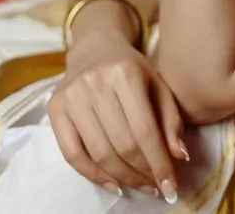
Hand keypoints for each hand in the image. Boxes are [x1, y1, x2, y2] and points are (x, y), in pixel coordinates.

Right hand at [49, 32, 187, 201]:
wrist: (96, 47)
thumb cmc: (132, 69)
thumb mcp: (158, 84)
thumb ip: (171, 119)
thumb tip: (179, 156)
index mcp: (125, 73)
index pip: (144, 130)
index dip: (159, 163)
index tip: (171, 187)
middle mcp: (96, 84)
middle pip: (122, 144)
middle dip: (143, 173)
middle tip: (156, 187)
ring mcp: (72, 97)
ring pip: (99, 153)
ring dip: (123, 178)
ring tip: (139, 186)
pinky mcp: (55, 109)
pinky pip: (72, 155)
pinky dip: (94, 175)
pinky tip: (114, 184)